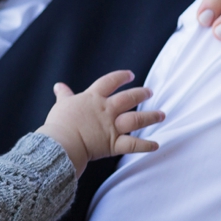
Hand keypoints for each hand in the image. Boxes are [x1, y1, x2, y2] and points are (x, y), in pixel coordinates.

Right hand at [38, 70, 162, 174]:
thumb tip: (59, 86)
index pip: (110, 82)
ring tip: (161, 115)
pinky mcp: (114, 144)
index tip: (130, 75)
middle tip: (149, 92)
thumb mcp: (61, 104)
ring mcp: (112, 127)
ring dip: (151, 116)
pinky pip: (134, 145)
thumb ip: (64, 95)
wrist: (62, 141)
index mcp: (93, 98)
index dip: (121, 77)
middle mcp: (107, 110)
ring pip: (137, 119)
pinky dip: (146, 145)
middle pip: (128, 98)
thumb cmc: (60, 123)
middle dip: (141, 94)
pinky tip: (156, 144)